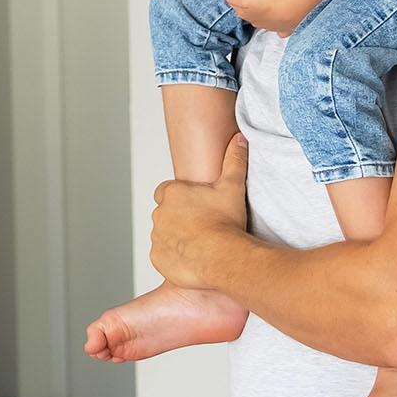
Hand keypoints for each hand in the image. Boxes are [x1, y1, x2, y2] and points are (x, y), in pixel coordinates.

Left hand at [150, 133, 250, 290]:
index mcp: (172, 193)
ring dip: (175, 238)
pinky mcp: (157, 258)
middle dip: (178, 218)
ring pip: (163, 235)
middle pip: (165, 214)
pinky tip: (192, 259)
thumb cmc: (227, 222)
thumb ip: (234, 160)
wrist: (223, 257)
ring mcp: (157, 237)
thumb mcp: (232, 186)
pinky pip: (162, 256)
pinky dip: (173, 257)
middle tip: (201, 226)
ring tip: (199, 245)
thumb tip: (239, 137)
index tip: (195, 206)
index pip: (167, 191)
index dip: (180, 198)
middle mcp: (159, 213)